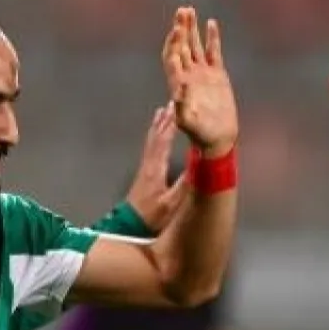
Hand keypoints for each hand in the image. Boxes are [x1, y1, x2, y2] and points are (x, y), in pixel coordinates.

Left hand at [125, 107, 186, 231]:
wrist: (129, 226)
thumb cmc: (152, 216)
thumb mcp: (171, 203)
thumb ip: (185, 184)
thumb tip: (198, 165)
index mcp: (156, 168)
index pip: (164, 141)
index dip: (171, 124)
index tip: (176, 108)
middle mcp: (149, 164)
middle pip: (156, 136)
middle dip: (164, 119)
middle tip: (171, 103)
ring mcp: (144, 168)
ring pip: (151, 141)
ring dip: (157, 125)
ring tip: (161, 112)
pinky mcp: (143, 173)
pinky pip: (150, 148)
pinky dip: (154, 137)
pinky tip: (156, 136)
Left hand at [162, 8, 237, 155]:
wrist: (218, 138)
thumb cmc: (201, 133)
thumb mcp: (188, 122)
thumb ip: (181, 107)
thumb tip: (177, 90)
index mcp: (178, 83)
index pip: (172, 57)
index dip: (173, 43)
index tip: (177, 29)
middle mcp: (188, 75)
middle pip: (181, 46)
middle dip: (181, 29)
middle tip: (181, 11)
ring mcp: (202, 74)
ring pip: (195, 46)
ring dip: (191, 29)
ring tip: (189, 10)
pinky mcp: (217, 75)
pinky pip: (214, 52)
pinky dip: (212, 38)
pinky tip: (211, 23)